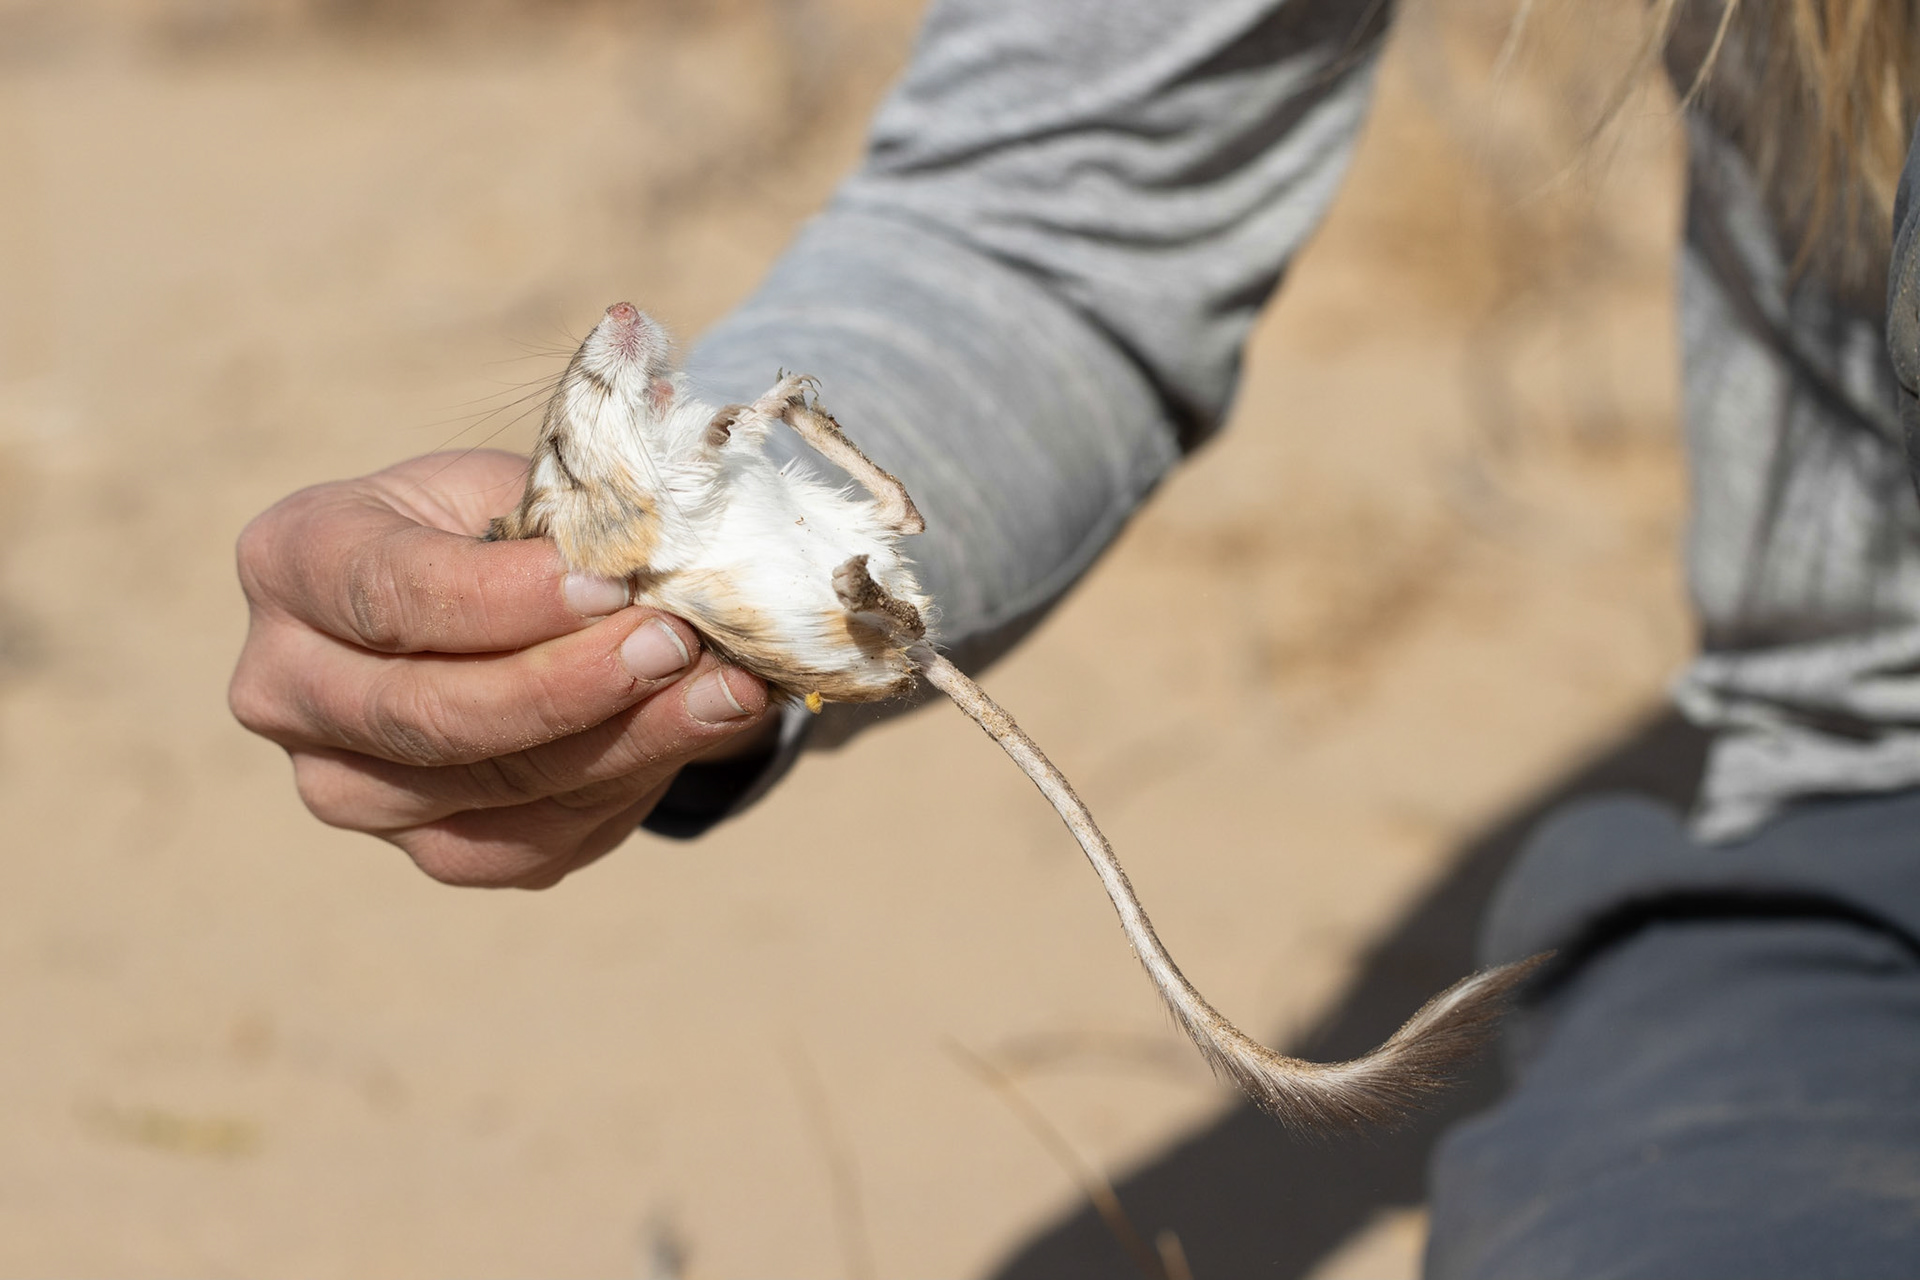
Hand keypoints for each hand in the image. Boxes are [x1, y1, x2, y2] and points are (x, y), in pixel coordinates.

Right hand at [228, 450, 772, 888]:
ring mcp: (346, 787)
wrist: (496, 600)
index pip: (393, 593)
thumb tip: (663, 575)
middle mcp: (286, 689)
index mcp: (292, 562)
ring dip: (627, 740)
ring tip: (723, 689)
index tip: (612, 583)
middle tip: (677, 644)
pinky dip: (626, 785)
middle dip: (571, 684)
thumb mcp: (516, 489)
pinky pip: (531, 842)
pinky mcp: (424, 849)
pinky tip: (693, 730)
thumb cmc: (501, 528)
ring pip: (494, 789)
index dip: (508, 598)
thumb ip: (568, 529)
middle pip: (429, 714)